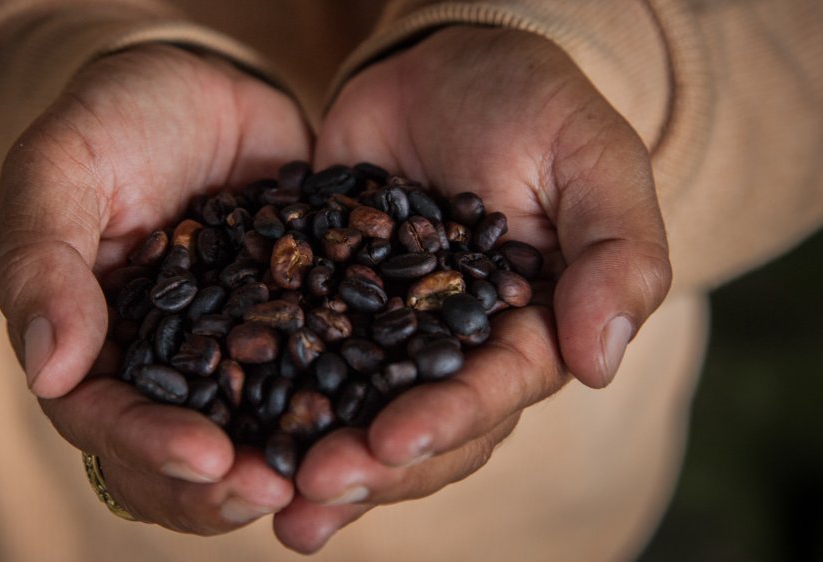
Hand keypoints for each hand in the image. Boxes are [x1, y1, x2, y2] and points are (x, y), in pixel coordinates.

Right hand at [0, 45, 310, 532]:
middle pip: (180, 458)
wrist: (199, 87)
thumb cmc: (112, 122)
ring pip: (252, 436)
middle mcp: (165, 368)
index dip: (150, 448)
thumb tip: (48, 374)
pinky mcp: (294, 327)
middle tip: (279, 490)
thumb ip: (43, 265)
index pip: (104, 421)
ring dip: (288, 464)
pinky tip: (386, 411)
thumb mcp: (60, 172)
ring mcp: (234, 354)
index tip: (208, 459)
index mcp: (91, 348)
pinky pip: (318, 378)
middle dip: (224, 486)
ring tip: (336, 472)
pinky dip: (346, 403)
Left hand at [273, 27, 671, 551]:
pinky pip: (301, 358)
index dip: (445, 421)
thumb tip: (600, 362)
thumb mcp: (593, 160)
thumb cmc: (534, 104)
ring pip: (357, 412)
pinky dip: (271, 397)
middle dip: (371, 462)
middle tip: (312, 487)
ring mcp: (389, 333)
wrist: (446, 64)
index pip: (492, 390)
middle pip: (420, 426)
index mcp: (528, 331)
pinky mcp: (330, 304)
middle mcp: (456, 349)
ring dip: (318, 458)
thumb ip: (617, 254)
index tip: (392, 440)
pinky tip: (234, 436)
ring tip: (269, 498)